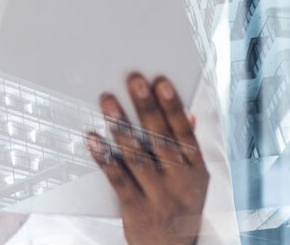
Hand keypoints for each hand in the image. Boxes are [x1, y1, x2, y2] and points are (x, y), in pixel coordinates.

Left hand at [86, 74, 208, 244]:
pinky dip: (105, 157)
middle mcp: (180, 182)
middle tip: (134, 81)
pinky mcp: (136, 208)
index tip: (161, 82)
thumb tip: (189, 115)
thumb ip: (188, 148)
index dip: (173, 106)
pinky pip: (118, 179)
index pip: (184, 133)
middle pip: (161, 138)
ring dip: (121, 126)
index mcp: (197, 170)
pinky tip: (93, 139)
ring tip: (108, 102)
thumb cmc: (180, 208)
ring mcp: (158, 196)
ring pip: (138, 156)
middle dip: (147, 108)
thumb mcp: (194, 180)